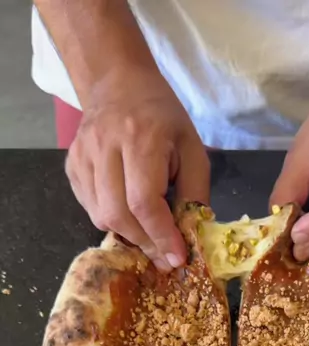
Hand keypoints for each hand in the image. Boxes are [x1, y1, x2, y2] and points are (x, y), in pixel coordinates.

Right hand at [66, 70, 209, 270]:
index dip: (161, 236)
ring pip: (100, 216)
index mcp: (140, 138)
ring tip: (148, 236)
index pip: (144, 202)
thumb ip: (195, 192)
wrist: (119, 83)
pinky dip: (111, 221)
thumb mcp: (192, 148)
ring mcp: (82, 155)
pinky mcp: (71, 164)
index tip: (176, 257)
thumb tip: (191, 236)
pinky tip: (128, 215)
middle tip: (163, 255)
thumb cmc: (163, 117)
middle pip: (119, 214)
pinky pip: (89, 207)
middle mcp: (105, 146)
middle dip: (145, 242)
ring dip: (128, 235)